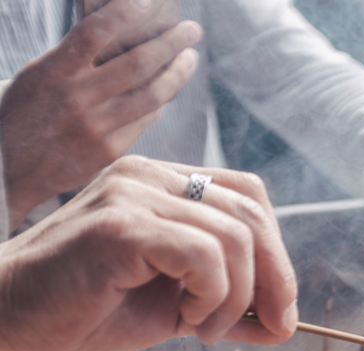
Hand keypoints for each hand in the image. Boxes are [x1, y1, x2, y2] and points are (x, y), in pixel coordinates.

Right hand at [0, 0, 201, 232]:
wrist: (10, 168)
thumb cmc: (24, 112)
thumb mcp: (38, 74)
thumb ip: (75, 55)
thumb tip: (115, 26)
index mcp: (53, 72)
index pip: (93, 33)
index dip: (123, 13)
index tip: (146, 2)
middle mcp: (76, 99)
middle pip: (137, 63)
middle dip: (171, 42)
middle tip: (193, 30)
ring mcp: (95, 127)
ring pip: (151, 94)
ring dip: (177, 73)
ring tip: (190, 57)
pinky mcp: (109, 150)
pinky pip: (145, 119)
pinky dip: (159, 101)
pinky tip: (168, 88)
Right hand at [0, 156, 297, 350]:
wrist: (7, 315)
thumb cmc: (86, 308)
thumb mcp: (175, 307)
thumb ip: (229, 306)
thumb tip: (285, 326)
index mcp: (164, 183)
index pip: (249, 198)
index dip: (278, 255)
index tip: (280, 312)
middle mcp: (149, 175)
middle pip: (252, 213)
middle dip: (276, 278)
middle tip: (272, 326)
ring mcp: (132, 193)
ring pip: (234, 236)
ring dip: (236, 297)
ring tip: (203, 329)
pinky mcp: (120, 224)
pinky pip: (202, 254)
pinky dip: (212, 295)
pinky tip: (186, 322)